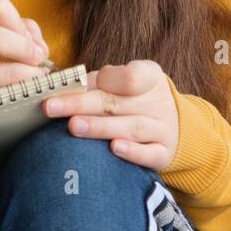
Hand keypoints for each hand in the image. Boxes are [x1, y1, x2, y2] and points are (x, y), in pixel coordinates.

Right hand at [0, 0, 49, 107]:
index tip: (27, 39)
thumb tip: (40, 48)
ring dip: (30, 76)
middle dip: (26, 49)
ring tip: (36, 77)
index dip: (20, 22)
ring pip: (2, 73)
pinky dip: (17, 95)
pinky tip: (20, 94)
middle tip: (38, 60)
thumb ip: (11, 29)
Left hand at [41, 60, 179, 169]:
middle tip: (52, 107)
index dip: (105, 79)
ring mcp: (163, 129)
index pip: (129, 76)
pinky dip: (133, 152)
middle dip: (81, 104)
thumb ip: (101, 83)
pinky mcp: (164, 154)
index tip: (77, 82)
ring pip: (130, 127)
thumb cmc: (138, 101)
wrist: (177, 127)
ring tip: (73, 126)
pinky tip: (115, 149)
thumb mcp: (127, 83)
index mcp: (150, 78)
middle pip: (116, 103)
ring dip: (101, 127)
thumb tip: (64, 87)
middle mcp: (158, 102)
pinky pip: (150, 154)